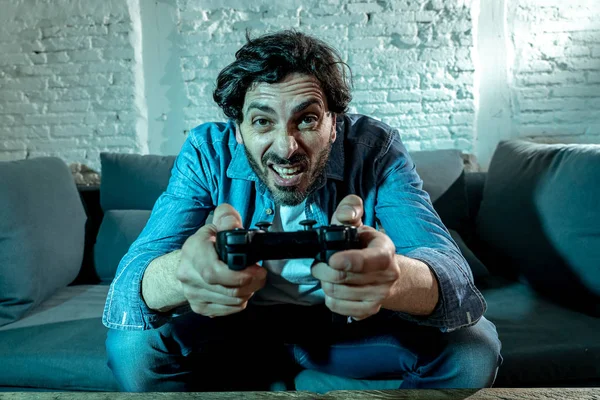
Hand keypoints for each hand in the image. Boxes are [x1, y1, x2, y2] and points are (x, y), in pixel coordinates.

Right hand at [175, 204, 266, 317]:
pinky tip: (241, 290)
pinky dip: (240, 302)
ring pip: (230, 301)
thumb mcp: (217, 223)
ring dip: (248, 292)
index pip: (214, 272)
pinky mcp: (199, 307)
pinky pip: (228, 310)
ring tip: (251, 280)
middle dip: (251, 284)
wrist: (188, 263)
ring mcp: (192, 293)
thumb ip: (227, 219)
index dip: (239, 275)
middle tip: (261, 275)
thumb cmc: (208, 242)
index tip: (257, 269)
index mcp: (192, 251)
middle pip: (226, 289)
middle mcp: (188, 274)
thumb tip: (233, 227)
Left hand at [312, 195, 399, 319]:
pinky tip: (334, 288)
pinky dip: (329, 297)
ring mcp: (379, 295)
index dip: (347, 261)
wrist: (386, 272)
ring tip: (327, 274)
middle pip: (342, 278)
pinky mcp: (369, 310)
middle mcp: (387, 276)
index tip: (331, 259)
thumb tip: (345, 214)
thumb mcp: (359, 225)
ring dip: (325, 283)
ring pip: (337, 293)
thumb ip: (349, 210)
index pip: (368, 260)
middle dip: (322, 269)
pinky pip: (338, 307)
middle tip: (319, 263)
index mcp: (385, 251)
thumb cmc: (366, 246)